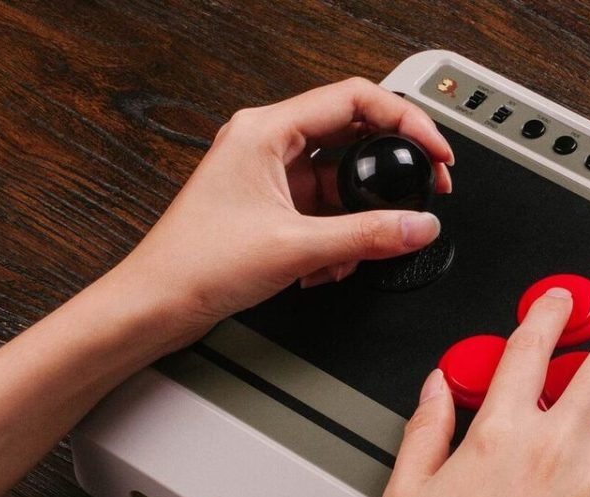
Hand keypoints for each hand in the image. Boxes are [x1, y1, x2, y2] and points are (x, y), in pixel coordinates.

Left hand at [109, 77, 453, 344]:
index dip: (406, 119)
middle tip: (427, 188)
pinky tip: (332, 263)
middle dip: (391, 168)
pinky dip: (342, 234)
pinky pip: (327, 208)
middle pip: (353, 135)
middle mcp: (267, 143)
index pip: (355, 99)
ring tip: (365, 246)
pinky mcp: (273, 205)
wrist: (155, 305)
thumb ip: (369, 235)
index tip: (434, 150)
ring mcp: (270, 175)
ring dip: (362, 215)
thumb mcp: (297, 248)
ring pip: (342, 179)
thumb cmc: (194, 265)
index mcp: (265, 130)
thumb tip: (420, 225)